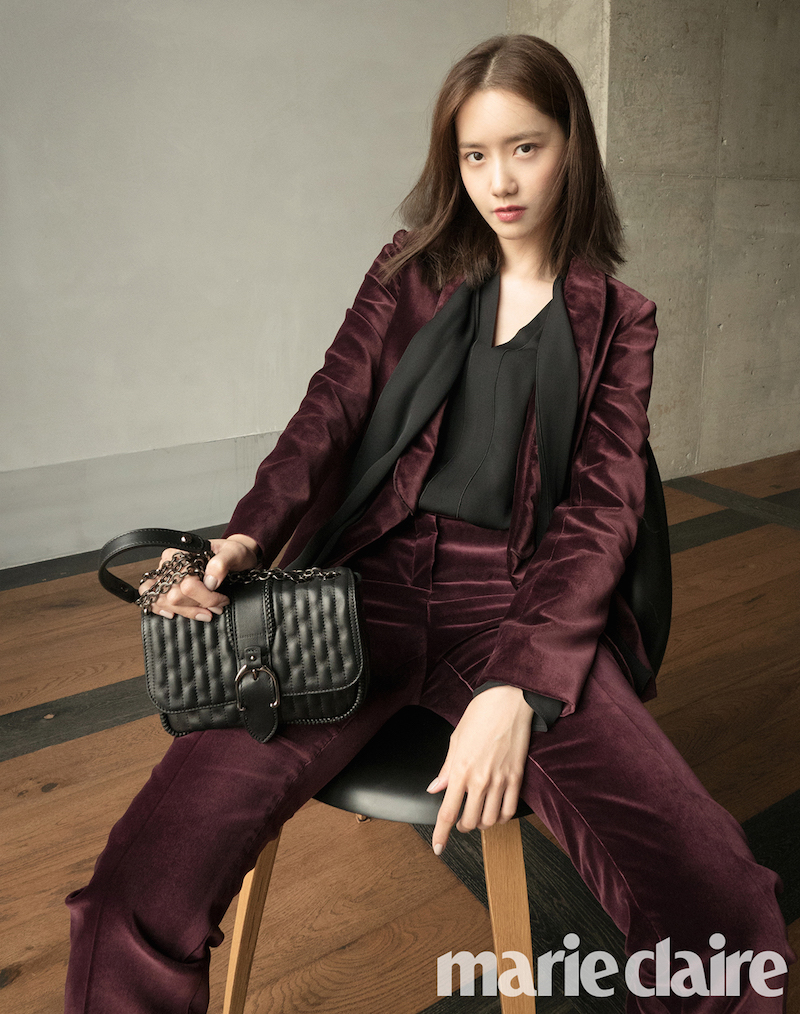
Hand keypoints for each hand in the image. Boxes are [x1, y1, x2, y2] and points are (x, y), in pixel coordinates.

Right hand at [139, 534, 259, 621]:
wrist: (234, 557)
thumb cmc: (232, 553)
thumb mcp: (234, 553)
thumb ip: (222, 563)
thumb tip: (210, 580)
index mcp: (183, 553)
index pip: (187, 584)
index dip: (206, 598)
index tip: (222, 600)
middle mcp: (170, 563)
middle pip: (174, 596)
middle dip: (197, 606)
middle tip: (216, 608)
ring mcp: (166, 575)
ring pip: (162, 600)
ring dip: (185, 611)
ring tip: (204, 613)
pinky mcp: (165, 585)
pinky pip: (152, 599)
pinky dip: (161, 609)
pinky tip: (173, 613)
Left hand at [427, 685, 533, 854]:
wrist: (508, 701)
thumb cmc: (480, 715)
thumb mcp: (455, 740)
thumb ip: (446, 769)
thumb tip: (435, 788)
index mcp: (460, 770)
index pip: (447, 813)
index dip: (441, 835)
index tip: (438, 847)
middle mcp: (479, 779)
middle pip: (468, 821)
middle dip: (462, 827)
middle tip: (460, 820)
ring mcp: (500, 780)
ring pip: (488, 820)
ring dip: (481, 823)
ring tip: (477, 815)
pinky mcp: (516, 777)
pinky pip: (508, 810)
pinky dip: (500, 817)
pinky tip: (496, 812)